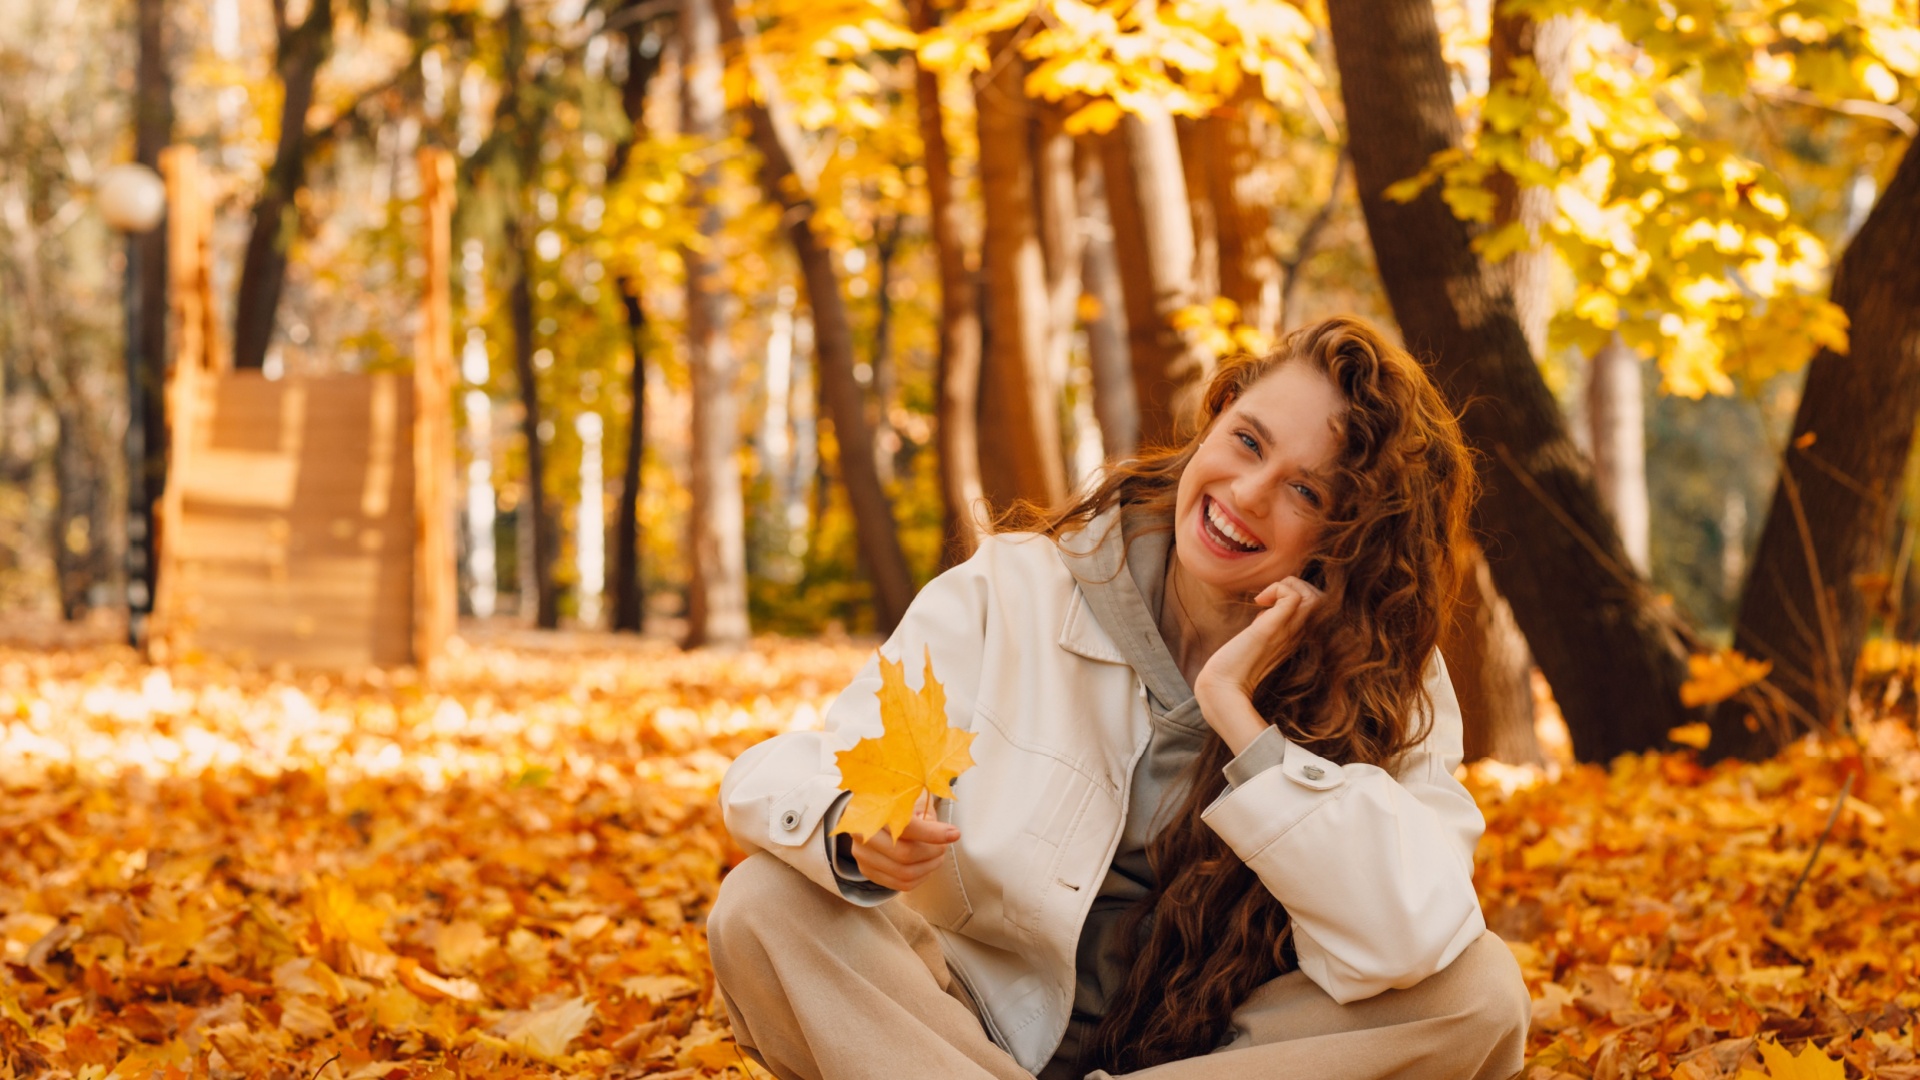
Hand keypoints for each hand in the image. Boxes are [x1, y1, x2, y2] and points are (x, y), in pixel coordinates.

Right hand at [848, 798, 959, 891]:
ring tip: (938, 855)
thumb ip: (926, 813)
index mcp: (873, 809)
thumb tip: (948, 834)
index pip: (906, 827)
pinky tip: (926, 865)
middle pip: (905, 854)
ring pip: (904, 873)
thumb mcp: (911, 798)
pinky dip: (920, 877)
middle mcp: (862, 834)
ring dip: (929, 867)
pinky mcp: (867, 870)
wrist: (871, 812)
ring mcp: (862, 855)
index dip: (932, 833)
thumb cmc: (897, 802)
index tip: (954, 834)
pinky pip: (900, 884)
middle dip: (933, 852)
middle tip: (944, 846)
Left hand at [1195, 576, 1323, 706]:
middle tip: (1269, 597)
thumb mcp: (1259, 638)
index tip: (1270, 603)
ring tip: (1264, 599)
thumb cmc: (1234, 665)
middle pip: (1321, 599)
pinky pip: (1293, 598)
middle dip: (1297, 586)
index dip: (1299, 594)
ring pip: (1314, 596)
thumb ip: (1268, 624)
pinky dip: (1277, 589)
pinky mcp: (1271, 629)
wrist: (1222, 687)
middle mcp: (1298, 634)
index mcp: (1296, 637)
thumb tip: (1264, 606)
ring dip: (1289, 586)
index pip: (1319, 607)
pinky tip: (1259, 602)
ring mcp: (1288, 632)